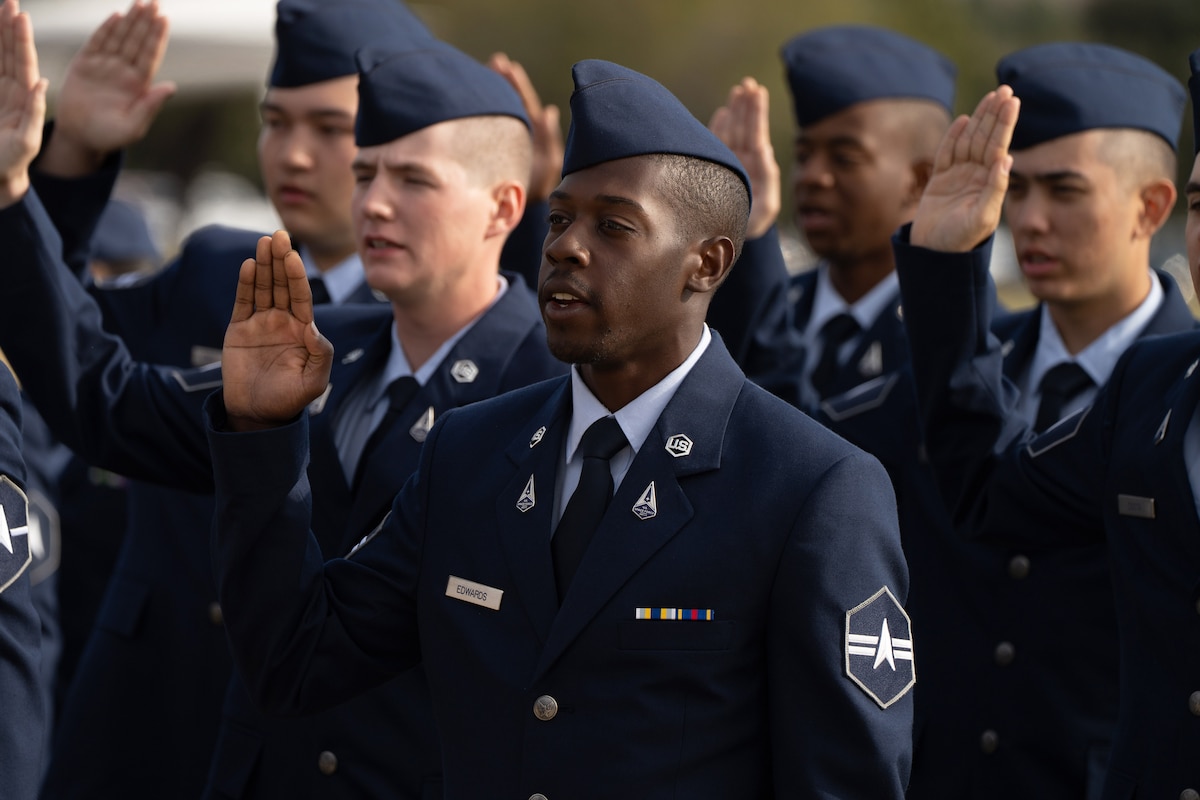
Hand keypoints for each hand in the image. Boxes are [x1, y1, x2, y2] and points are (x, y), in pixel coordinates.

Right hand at [0, 0, 47, 205]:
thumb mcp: (26, 140)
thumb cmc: (12, 163)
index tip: (20, 16)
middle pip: (11, 52)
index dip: (21, 39)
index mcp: (26, 99)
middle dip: (10, 27)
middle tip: (9, 1)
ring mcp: (0, 91)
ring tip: (2, 9)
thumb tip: (42, 82)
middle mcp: (14, 91)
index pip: (24, 62)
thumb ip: (34, 112)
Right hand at [39, 0, 174, 176]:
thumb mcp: (133, 127)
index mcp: (139, 84)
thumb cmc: (109, 136)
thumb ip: (150, 106)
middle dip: (146, 22)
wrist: (80, 137)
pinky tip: (116, 17)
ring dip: (130, 20)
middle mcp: (124, 71)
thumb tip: (171, 87)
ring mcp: (105, 66)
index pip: (150, 55)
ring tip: (139, 3)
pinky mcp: (84, 64)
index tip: (164, 19)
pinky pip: (97, 43)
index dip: (156, 37)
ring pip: (120, 38)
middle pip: (137, 41)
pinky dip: (106, 30)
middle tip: (154, 1)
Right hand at [222, 231, 333, 430]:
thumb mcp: (314, 382)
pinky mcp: (239, 330)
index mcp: (302, 330)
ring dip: (263, 265)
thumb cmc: (289, 400)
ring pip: (262, 288)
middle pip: (282, 285)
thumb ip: (321, 356)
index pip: (300, 296)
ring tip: (263, 242)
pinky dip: (245, 284)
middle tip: (279, 235)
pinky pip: (243, 302)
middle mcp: (282, 321)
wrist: (258, 415)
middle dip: (281, 260)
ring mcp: (260, 323)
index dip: (296, 275)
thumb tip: (314, 330)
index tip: (293, 255)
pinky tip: (248, 266)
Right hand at [489, 52, 562, 201]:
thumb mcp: (550, 164)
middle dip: (503, 80)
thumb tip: (549, 110)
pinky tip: (468, 98)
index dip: (516, 84)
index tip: (508, 64)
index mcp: (533, 133)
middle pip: (510, 100)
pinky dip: (480, 109)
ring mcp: (504, 138)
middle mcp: (518, 133)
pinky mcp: (490, 146)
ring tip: (483, 69)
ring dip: (491, 89)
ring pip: (498, 109)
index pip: (524, 102)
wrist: (516, 208)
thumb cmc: (536, 189)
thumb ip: (550, 138)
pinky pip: (486, 122)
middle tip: (495, 61)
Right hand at [709, 77, 778, 239]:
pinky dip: (719, 127)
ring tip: (737, 91)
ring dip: (735, 111)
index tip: (756, 91)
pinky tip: (722, 113)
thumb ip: (768, 181)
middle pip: (746, 128)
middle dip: (746, 106)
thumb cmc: (750, 228)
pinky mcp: (718, 168)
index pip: (757, 134)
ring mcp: (732, 164)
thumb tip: (764, 152)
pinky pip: (719, 143)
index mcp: (758, 168)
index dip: (756, 112)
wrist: (730, 241)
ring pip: (733, 131)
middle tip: (747, 84)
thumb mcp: (766, 208)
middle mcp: (745, 163)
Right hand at [910, 85, 1019, 251]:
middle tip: (1004, 91)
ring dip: (979, 120)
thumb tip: (1006, 159)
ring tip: (990, 98)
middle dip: (995, 115)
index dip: (1004, 123)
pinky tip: (964, 120)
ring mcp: (957, 177)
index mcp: (989, 182)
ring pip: (969, 142)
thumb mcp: (982, 217)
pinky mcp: (939, 181)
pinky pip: (947, 154)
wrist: (934, 255)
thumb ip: (995, 189)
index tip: (1012, 101)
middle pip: (986, 138)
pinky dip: (954, 137)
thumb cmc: (961, 241)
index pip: (999, 146)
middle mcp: (976, 176)